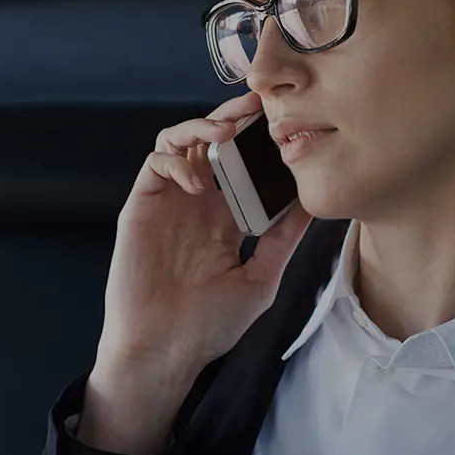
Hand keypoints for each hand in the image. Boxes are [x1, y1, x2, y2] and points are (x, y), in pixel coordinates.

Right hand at [78, 90, 312, 454]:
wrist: (164, 351)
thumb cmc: (209, 326)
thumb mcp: (260, 280)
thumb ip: (283, 240)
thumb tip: (313, 203)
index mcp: (226, 218)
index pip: (244, 164)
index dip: (260, 140)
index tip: (287, 122)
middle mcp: (197, 203)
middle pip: (213, 141)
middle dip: (234, 116)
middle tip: (260, 103)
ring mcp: (168, 202)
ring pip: (180, 141)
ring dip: (202, 126)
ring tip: (226, 130)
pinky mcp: (141, 207)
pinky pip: (155, 164)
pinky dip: (176, 159)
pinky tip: (196, 179)